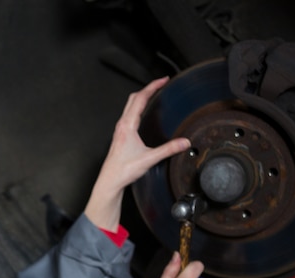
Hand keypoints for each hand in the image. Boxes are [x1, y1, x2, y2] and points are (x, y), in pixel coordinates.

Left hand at [84, 77, 190, 230]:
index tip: (163, 80)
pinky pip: (128, 114)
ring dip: (142, 97)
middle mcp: (122, 125)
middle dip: (148, 88)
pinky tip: (143, 112)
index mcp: (127, 126)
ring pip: (130, 106)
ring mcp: (120, 130)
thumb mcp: (150, 159)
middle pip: (134, 98)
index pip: (140, 98)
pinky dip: (138, 107)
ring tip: (153, 93)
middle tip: (160, 83)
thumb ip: (168, 150)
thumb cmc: (123, 170)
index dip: (153, 87)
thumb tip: (184, 143)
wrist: (110, 181)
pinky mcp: (120, 135)